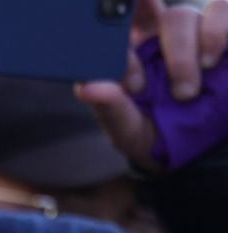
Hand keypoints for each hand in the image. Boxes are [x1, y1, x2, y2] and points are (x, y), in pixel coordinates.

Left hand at [78, 0, 227, 170]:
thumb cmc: (157, 136)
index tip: (134, 86)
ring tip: (188, 93)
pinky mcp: (223, 34)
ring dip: (185, 52)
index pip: (114, 27)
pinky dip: (218, 32)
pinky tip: (212, 61)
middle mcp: (160, 35)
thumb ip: (111, 109)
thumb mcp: (130, 131)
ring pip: (184, 15)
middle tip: (172, 93)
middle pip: (153, 14)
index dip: (117, 44)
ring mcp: (193, 32)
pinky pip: (223, 9)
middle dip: (160, 52)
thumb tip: (87, 88)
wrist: (198, 150)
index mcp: (129, 53)